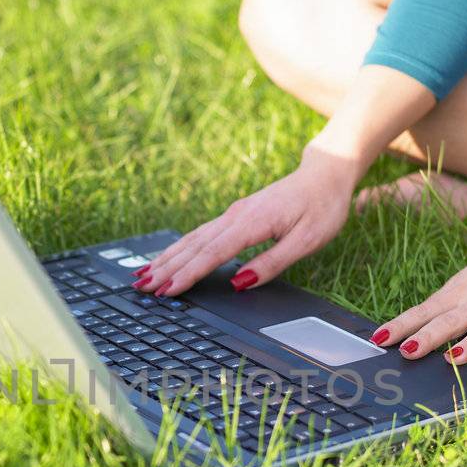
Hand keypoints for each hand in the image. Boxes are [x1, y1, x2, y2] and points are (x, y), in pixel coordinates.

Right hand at [138, 147, 359, 296]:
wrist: (326, 174)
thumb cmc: (322, 208)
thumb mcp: (307, 241)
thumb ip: (273, 263)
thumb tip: (241, 283)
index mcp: (253, 223)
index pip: (213, 254)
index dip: (187, 275)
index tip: (167, 291)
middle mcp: (236, 216)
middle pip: (194, 246)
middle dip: (166, 268)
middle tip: (141, 288)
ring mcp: (234, 214)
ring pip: (192, 239)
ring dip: (167, 258)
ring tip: (143, 275)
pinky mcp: (236, 215)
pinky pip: (201, 234)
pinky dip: (180, 248)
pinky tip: (168, 257)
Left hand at [373, 219, 466, 368]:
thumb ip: (447, 306)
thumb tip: (415, 330)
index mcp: (458, 293)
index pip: (423, 312)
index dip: (400, 326)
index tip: (378, 339)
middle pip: (447, 322)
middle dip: (425, 338)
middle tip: (405, 352)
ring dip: (466, 346)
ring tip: (449, 358)